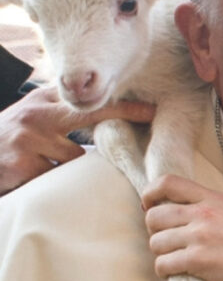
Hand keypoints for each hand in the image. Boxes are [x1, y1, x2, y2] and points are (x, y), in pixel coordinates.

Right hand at [0, 86, 154, 194]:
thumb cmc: (8, 140)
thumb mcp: (31, 118)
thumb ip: (61, 114)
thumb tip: (105, 119)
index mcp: (43, 102)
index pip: (87, 101)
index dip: (121, 105)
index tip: (151, 109)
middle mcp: (38, 114)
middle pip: (89, 115)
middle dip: (121, 114)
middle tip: (149, 115)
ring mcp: (29, 138)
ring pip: (75, 157)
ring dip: (67, 165)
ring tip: (41, 163)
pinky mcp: (22, 163)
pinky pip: (54, 176)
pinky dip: (49, 179)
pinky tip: (29, 175)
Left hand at [143, 175, 222, 280]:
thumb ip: (215, 206)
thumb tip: (196, 207)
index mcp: (212, 199)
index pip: (168, 183)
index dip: (150, 194)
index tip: (149, 206)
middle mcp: (202, 214)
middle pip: (154, 216)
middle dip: (154, 231)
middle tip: (166, 240)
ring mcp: (199, 237)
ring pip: (156, 243)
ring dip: (161, 253)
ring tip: (175, 260)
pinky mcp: (198, 261)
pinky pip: (163, 264)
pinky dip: (166, 271)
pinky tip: (178, 272)